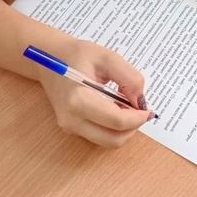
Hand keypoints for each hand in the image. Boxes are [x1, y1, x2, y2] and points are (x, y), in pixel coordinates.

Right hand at [38, 38, 152, 147]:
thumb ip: (129, 77)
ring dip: (124, 129)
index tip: (148, 108)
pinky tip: (115, 108)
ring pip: (108, 141)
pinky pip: (100, 135)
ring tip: (126, 106)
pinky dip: (113, 128)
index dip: (138, 118)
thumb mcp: (108, 57)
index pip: (116, 121)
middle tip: (140, 109)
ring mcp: (69, 127)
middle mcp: (71, 119)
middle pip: (113, 139)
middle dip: (133, 127)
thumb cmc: (77, 54)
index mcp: (78, 100)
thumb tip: (140, 100)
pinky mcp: (71, 128)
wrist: (49, 58)